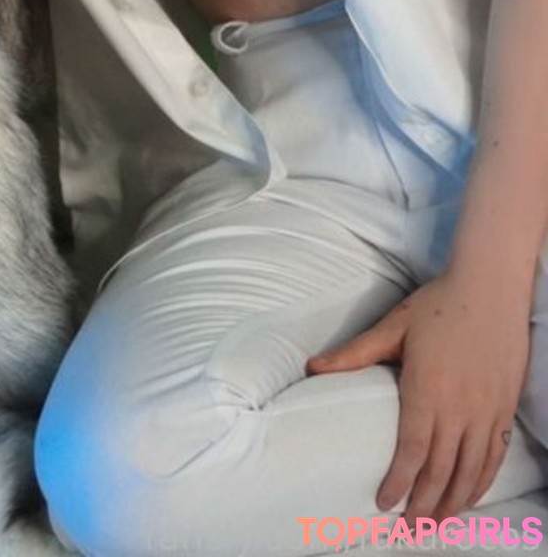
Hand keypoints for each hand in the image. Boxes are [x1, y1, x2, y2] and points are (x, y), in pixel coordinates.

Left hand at [306, 271, 528, 520]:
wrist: (490, 288)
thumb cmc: (438, 305)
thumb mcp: (393, 325)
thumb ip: (355, 353)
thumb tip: (313, 367)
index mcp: (427, 389)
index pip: (413, 449)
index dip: (399, 481)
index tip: (384, 503)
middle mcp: (459, 407)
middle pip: (442, 469)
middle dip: (424, 504)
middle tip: (410, 529)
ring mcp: (486, 411)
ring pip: (471, 470)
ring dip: (454, 501)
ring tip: (436, 523)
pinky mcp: (504, 408)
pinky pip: (495, 455)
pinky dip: (482, 481)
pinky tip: (470, 496)